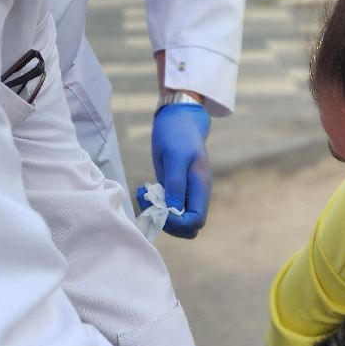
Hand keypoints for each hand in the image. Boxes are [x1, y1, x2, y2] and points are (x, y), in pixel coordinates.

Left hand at [144, 102, 211, 238]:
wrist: (179, 118)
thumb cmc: (177, 133)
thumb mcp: (174, 157)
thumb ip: (175, 186)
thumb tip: (171, 212)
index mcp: (200, 188)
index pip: (195, 221)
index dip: (176, 223)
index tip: (157, 208)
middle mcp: (196, 195)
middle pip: (187, 227)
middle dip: (166, 222)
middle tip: (148, 201)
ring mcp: (186, 194)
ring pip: (177, 221)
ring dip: (158, 214)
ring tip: (145, 193)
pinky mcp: (175, 190)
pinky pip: (168, 209)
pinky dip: (155, 206)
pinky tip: (146, 189)